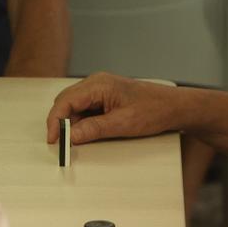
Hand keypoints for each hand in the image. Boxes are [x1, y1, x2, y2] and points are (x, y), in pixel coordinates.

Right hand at [45, 72, 182, 144]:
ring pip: (74, 106)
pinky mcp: (105, 97)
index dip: (55, 121)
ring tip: (75, 141)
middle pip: (65, 102)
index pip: (65, 101)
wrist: (174, 106)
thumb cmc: (153, 110)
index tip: (53, 139)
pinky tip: (86, 133)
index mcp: (99, 85)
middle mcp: (96, 83)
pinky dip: (81, 121)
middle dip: (60, 122)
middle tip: (61, 143)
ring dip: (71, 123)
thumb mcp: (122, 124)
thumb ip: (94, 129)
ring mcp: (100, 89)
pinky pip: (85, 108)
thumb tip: (71, 136)